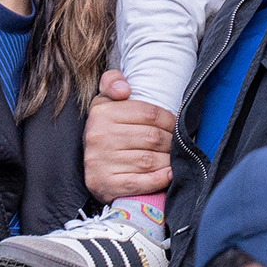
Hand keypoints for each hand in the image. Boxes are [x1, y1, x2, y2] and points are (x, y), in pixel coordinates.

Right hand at [84, 69, 174, 203]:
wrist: (88, 166)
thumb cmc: (105, 129)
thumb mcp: (104, 100)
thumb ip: (112, 82)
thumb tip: (124, 89)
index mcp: (101, 112)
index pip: (148, 113)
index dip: (169, 119)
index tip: (176, 125)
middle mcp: (99, 137)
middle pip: (151, 137)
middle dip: (171, 141)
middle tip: (178, 143)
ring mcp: (100, 163)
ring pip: (149, 160)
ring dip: (168, 160)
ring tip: (173, 158)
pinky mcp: (105, 185)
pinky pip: (140, 183)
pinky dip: (159, 180)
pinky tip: (169, 175)